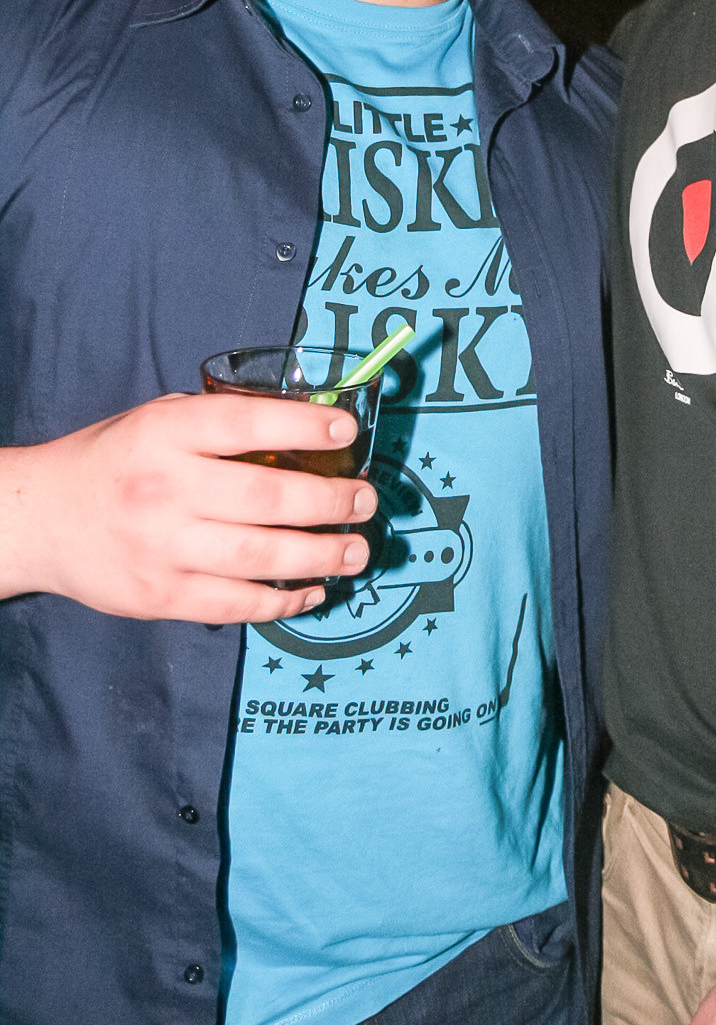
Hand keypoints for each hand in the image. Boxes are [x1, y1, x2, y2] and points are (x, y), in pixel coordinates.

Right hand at [2, 393, 377, 623]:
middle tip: (366, 499)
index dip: (303, 428)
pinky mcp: (159, 597)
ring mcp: (161, 548)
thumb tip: (309, 429)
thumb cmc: (115, 459)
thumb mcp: (160, 420)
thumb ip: (222, 422)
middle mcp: (164, 489)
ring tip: (357, 550)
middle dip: (330, 501)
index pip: (246, 424)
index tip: (348, 432)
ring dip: (321, 555)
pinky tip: (313, 589)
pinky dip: (282, 602)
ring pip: (259, 557)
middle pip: (266, 498)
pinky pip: (235, 604)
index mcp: (166, 433)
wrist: (40, 519)